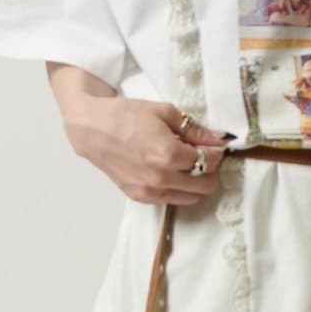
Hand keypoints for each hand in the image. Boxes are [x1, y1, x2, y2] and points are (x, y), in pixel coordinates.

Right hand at [60, 95, 230, 206]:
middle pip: (205, 185)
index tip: (213, 146)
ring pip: (191, 197)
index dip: (216, 153)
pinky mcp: (140, 197)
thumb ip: (195, 129)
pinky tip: (170, 171)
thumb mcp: (164, 112)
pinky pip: (171, 199)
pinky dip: (178, 188)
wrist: (91, 128)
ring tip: (185, 163)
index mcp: (168, 154)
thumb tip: (219, 138)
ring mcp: (149, 191)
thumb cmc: (125, 115)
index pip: (208, 162)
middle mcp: (160, 178)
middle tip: (202, 155)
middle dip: (210, 170)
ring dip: (195, 182)